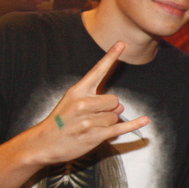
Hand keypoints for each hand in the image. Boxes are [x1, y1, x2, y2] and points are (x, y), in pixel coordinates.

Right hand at [37, 42, 149, 164]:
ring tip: (90, 128)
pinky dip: (134, 125)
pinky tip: (145, 121)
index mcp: (77, 91)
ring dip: (108, 123)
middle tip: (93, 117)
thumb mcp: (71, 103)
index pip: (98, 71)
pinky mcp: (94, 135)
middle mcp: (83, 103)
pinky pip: (119, 128)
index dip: (111, 57)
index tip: (122, 43)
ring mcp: (88, 120)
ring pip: (115, 116)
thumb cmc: (60, 121)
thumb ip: (96, 100)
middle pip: (114, 100)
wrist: (43, 143)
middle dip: (110, 109)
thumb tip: (120, 107)